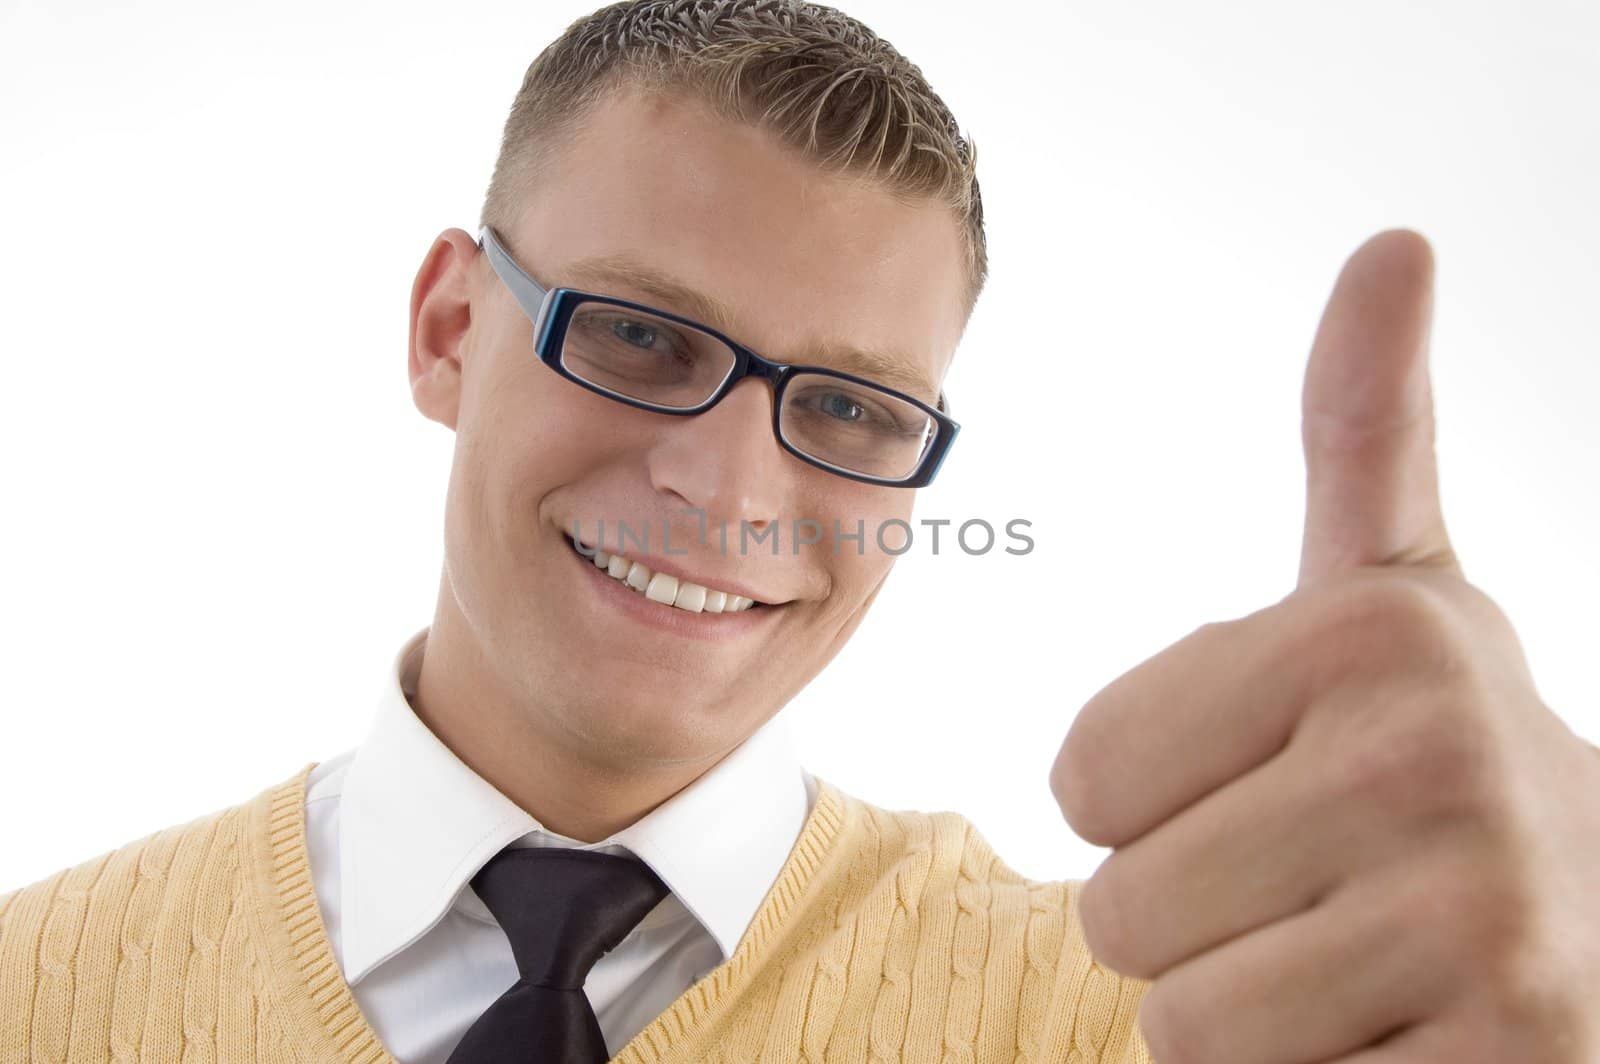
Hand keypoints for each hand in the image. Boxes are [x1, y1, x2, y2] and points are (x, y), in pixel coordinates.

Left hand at [1051, 230, 1599, 1062]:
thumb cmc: (1447, 754)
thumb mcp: (1400, 590)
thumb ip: (1366, 429)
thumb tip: (1393, 245)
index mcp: (1368, 634)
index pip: (1078, 777)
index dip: (1145, 803)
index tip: (1259, 782)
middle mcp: (1436, 761)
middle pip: (1116, 905)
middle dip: (1195, 911)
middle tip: (1314, 883)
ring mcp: (1488, 925)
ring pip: (1177, 1019)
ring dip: (1242, 1007)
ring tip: (1351, 955)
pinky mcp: (1514, 1058)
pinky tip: (1398, 1029)